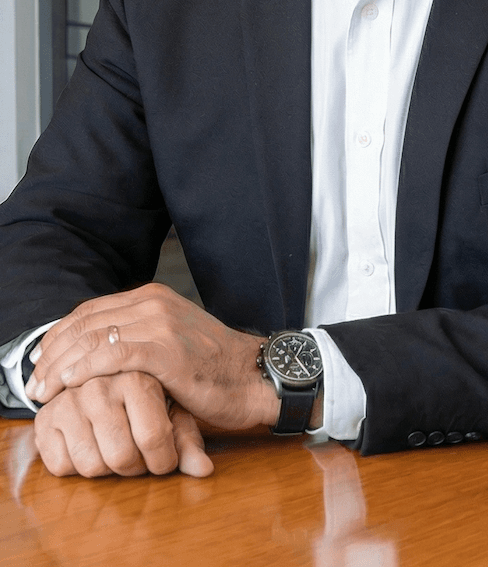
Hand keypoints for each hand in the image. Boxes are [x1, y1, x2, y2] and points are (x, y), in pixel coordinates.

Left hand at [27, 284, 278, 430]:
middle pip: (84, 323)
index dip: (57, 337)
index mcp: (152, 297)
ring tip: (43, 390)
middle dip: (51, 353)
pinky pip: (113, 355)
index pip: (89, 312)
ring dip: (60, 365)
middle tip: (33, 382)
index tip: (39, 363)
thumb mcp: (170, 343)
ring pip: (93, 338)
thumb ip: (136, 339)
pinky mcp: (167, 349)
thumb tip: (93, 354)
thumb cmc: (212, 370)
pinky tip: (69, 384)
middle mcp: (153, 302)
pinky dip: (85, 369)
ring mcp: (161, 323)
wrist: (255, 377)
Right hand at [33, 371, 213, 477]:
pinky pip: (62, 466)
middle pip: (121, 457)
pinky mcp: (44, 419)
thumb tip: (204, 471)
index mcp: (136, 376)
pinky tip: (90, 446)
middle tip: (139, 456)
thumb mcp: (174, 413)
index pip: (153, 437)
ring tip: (116, 449)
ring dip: (108, 470)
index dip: (163, 460)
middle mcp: (99, 384)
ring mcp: (68, 400)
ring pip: (92, 466)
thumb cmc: (149, 400)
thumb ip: (188, 442)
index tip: (165, 458)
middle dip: (135, 468)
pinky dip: (78, 468)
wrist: (106, 379)